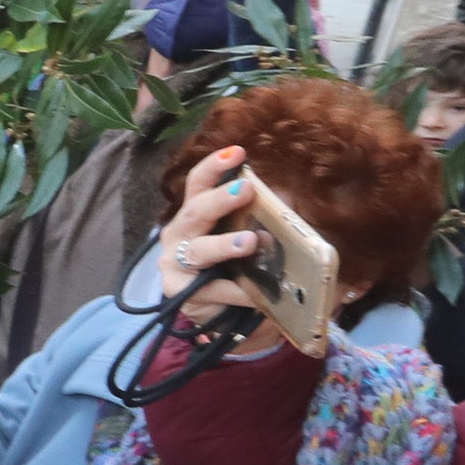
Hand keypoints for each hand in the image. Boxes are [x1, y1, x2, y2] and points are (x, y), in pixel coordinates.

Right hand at [153, 143, 274, 343]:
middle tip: (245, 190)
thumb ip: (260, 219)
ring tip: (250, 242)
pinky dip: (235, 291)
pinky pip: (210, 290)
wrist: (219, 312)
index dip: (214, 166)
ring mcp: (174, 263)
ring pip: (199, 250)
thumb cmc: (231, 266)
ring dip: (225, 245)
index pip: (198, 183)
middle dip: (219, 200)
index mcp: (195, 214)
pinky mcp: (178, 292)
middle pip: (195, 211)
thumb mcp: (245, 238)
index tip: (237, 152)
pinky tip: (255, 295)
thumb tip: (291, 198)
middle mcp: (179, 234)